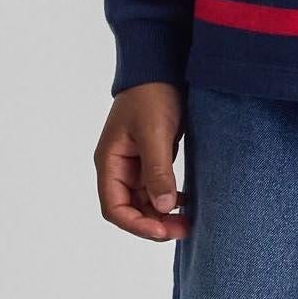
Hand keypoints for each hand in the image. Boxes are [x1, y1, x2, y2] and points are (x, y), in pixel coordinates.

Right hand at [95, 81, 188, 239]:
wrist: (161, 68)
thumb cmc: (151, 96)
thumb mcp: (154, 133)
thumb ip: (157, 171)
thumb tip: (162, 207)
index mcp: (109, 162)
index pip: (114, 207)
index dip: (137, 225)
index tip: (163, 231)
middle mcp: (118, 167)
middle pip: (130, 209)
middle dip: (154, 224)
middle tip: (183, 229)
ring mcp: (135, 165)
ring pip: (145, 202)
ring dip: (163, 215)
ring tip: (188, 222)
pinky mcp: (151, 159)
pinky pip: (156, 189)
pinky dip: (170, 200)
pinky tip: (187, 203)